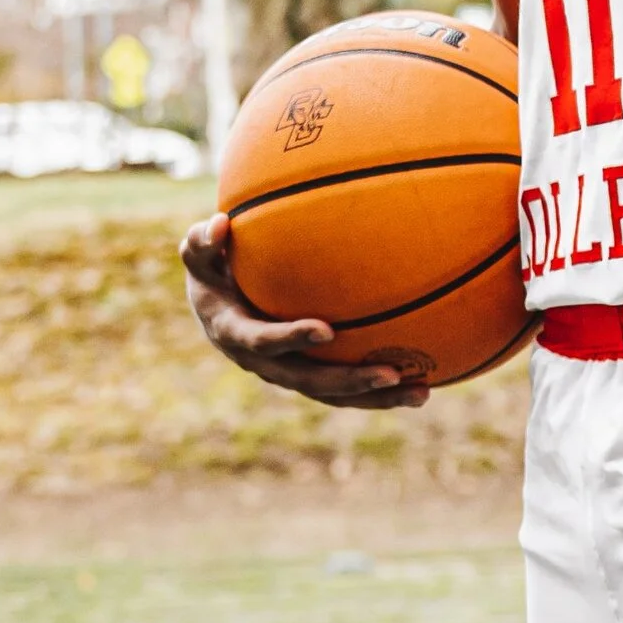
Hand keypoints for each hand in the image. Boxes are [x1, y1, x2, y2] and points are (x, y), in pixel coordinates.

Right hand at [182, 215, 431, 407]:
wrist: (216, 304)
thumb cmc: (212, 267)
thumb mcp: (199, 253)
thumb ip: (203, 241)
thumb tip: (220, 225)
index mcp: (235, 335)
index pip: (264, 341)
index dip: (292, 339)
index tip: (325, 330)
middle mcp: (264, 364)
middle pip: (310, 382)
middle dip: (350, 381)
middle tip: (391, 374)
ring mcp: (290, 374)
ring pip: (335, 395)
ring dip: (378, 397)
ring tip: (421, 393)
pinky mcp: (310, 376)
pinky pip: (347, 389)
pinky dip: (382, 391)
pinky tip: (423, 384)